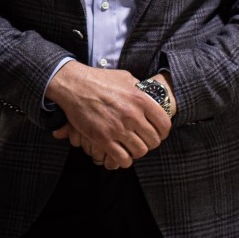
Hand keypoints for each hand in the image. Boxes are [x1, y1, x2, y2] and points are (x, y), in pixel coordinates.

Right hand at [46, 61, 170, 170]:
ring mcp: (118, 128)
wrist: (74, 86)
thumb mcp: (126, 77)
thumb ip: (140, 88)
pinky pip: (122, 159)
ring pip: (140, 152)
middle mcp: (132, 115)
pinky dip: (124, 160)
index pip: (164, 124)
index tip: (158, 133)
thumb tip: (150, 94)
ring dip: (137, 152)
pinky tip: (120, 154)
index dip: (163, 132)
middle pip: (153, 141)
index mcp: (140, 99)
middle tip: (142, 140)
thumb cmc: (100, 79)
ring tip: (131, 147)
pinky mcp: (103, 139)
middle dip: (150, 143)